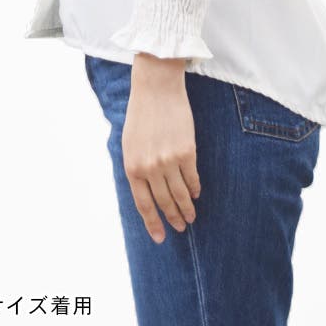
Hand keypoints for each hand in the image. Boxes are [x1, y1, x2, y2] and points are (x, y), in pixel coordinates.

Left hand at [121, 53, 201, 243]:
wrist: (156, 88)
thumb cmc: (141, 114)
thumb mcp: (129, 144)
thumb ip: (137, 168)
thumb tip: (147, 191)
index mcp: (132, 167)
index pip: (144, 204)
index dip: (153, 223)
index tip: (160, 237)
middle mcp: (150, 168)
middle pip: (164, 202)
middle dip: (173, 218)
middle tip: (180, 228)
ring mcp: (169, 161)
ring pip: (180, 193)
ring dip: (186, 207)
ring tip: (191, 216)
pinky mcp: (187, 151)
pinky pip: (192, 177)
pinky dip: (195, 188)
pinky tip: (196, 194)